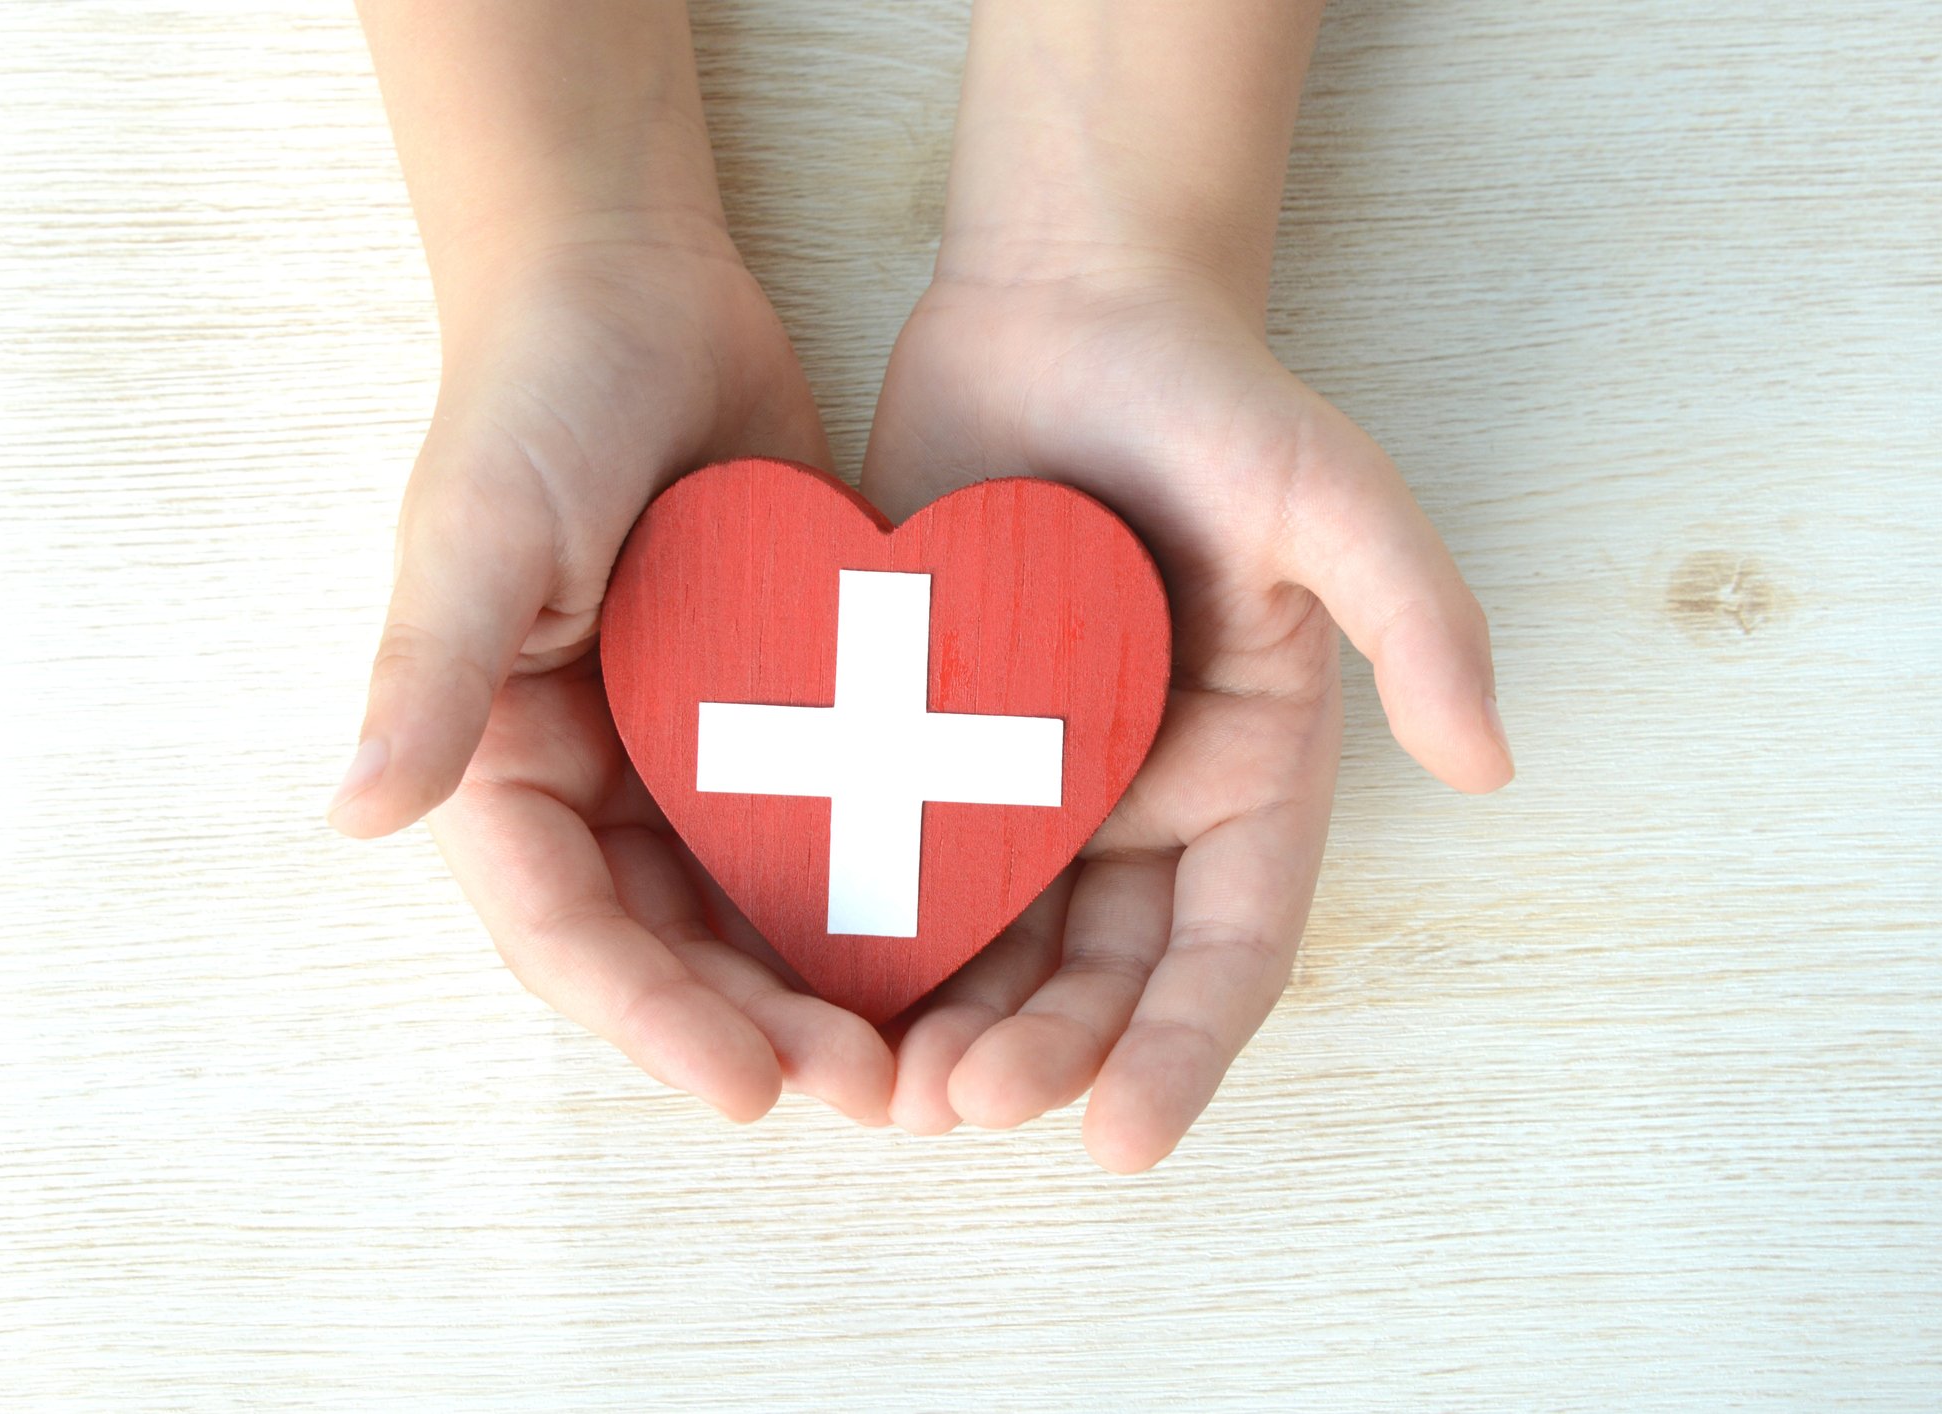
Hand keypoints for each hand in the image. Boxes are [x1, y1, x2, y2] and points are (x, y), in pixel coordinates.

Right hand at [329, 228, 895, 1125]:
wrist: (639, 280)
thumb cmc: (535, 391)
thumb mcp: (476, 526)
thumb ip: (428, 670)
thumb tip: (355, 813)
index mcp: (499, 765)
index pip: (565, 931)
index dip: (650, 1021)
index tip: (752, 1088)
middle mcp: (589, 781)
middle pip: (669, 948)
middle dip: (760, 1026)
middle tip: (869, 1087)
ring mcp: (682, 752)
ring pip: (753, 908)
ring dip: (826, 984)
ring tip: (922, 1051)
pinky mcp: (770, 708)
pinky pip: (821, 821)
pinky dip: (876, 883)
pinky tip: (961, 933)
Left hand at [863, 257, 1511, 1169]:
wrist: (1060, 305)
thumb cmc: (1212, 396)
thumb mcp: (1335, 496)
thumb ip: (1419, 617)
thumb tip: (1493, 766)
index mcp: (1249, 774)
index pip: (1227, 950)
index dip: (1182, 1051)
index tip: (1125, 1142)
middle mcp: (1143, 800)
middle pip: (1097, 972)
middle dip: (1044, 1052)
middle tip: (964, 1102)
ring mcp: (1029, 777)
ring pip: (993, 940)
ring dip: (947, 1022)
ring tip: (888, 1086)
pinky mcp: (926, 734)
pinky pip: (896, 850)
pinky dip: (865, 926)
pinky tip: (807, 984)